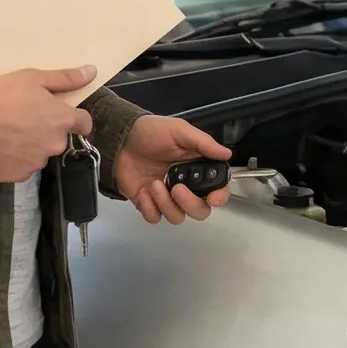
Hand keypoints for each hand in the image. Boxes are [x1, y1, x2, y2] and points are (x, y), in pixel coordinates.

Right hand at [0, 66, 94, 184]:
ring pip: (40, 153)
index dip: (76, 118)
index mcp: (61, 120)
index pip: (84, 123)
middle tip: (24, 118)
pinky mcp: (18, 176)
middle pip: (59, 138)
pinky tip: (1, 147)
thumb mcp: (34, 78)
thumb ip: (66, 78)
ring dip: (31, 145)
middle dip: (47, 130)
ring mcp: (36, 163)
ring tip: (8, 132)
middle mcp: (54, 144)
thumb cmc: (1, 95)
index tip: (65, 114)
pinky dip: (16, 159)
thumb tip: (92, 72)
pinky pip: (23, 167)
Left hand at [112, 116, 233, 224]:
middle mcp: (185, 185)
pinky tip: (145, 190)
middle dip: (190, 204)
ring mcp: (166, 196)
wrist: (120, 138)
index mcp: (196, 168)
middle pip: (199, 210)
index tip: (212, 197)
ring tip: (155, 183)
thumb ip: (204, 143)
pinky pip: (154, 217)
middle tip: (177, 189)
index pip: (217, 189)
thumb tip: (226, 153)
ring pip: (177, 216)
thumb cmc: (150, 132)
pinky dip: (150, 206)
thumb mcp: (179, 131)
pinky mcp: (148, 203)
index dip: (219, 197)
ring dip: (166, 203)